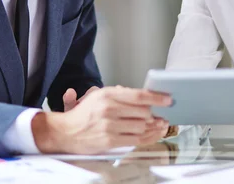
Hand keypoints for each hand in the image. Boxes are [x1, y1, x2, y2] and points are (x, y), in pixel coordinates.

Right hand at [32, 86, 171, 153]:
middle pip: (143, 112)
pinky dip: (147, 137)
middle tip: (162, 115)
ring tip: (160, 125)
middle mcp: (109, 108)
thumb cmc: (84, 113)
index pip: (138, 95)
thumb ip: (119, 94)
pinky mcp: (109, 140)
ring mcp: (109, 125)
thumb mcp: (99, 96)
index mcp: (107, 94)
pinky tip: (153, 134)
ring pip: (141, 126)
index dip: (156, 98)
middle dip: (154, 114)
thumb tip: (143, 97)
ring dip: (153, 127)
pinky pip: (135, 139)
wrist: (66, 132)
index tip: (168, 100)